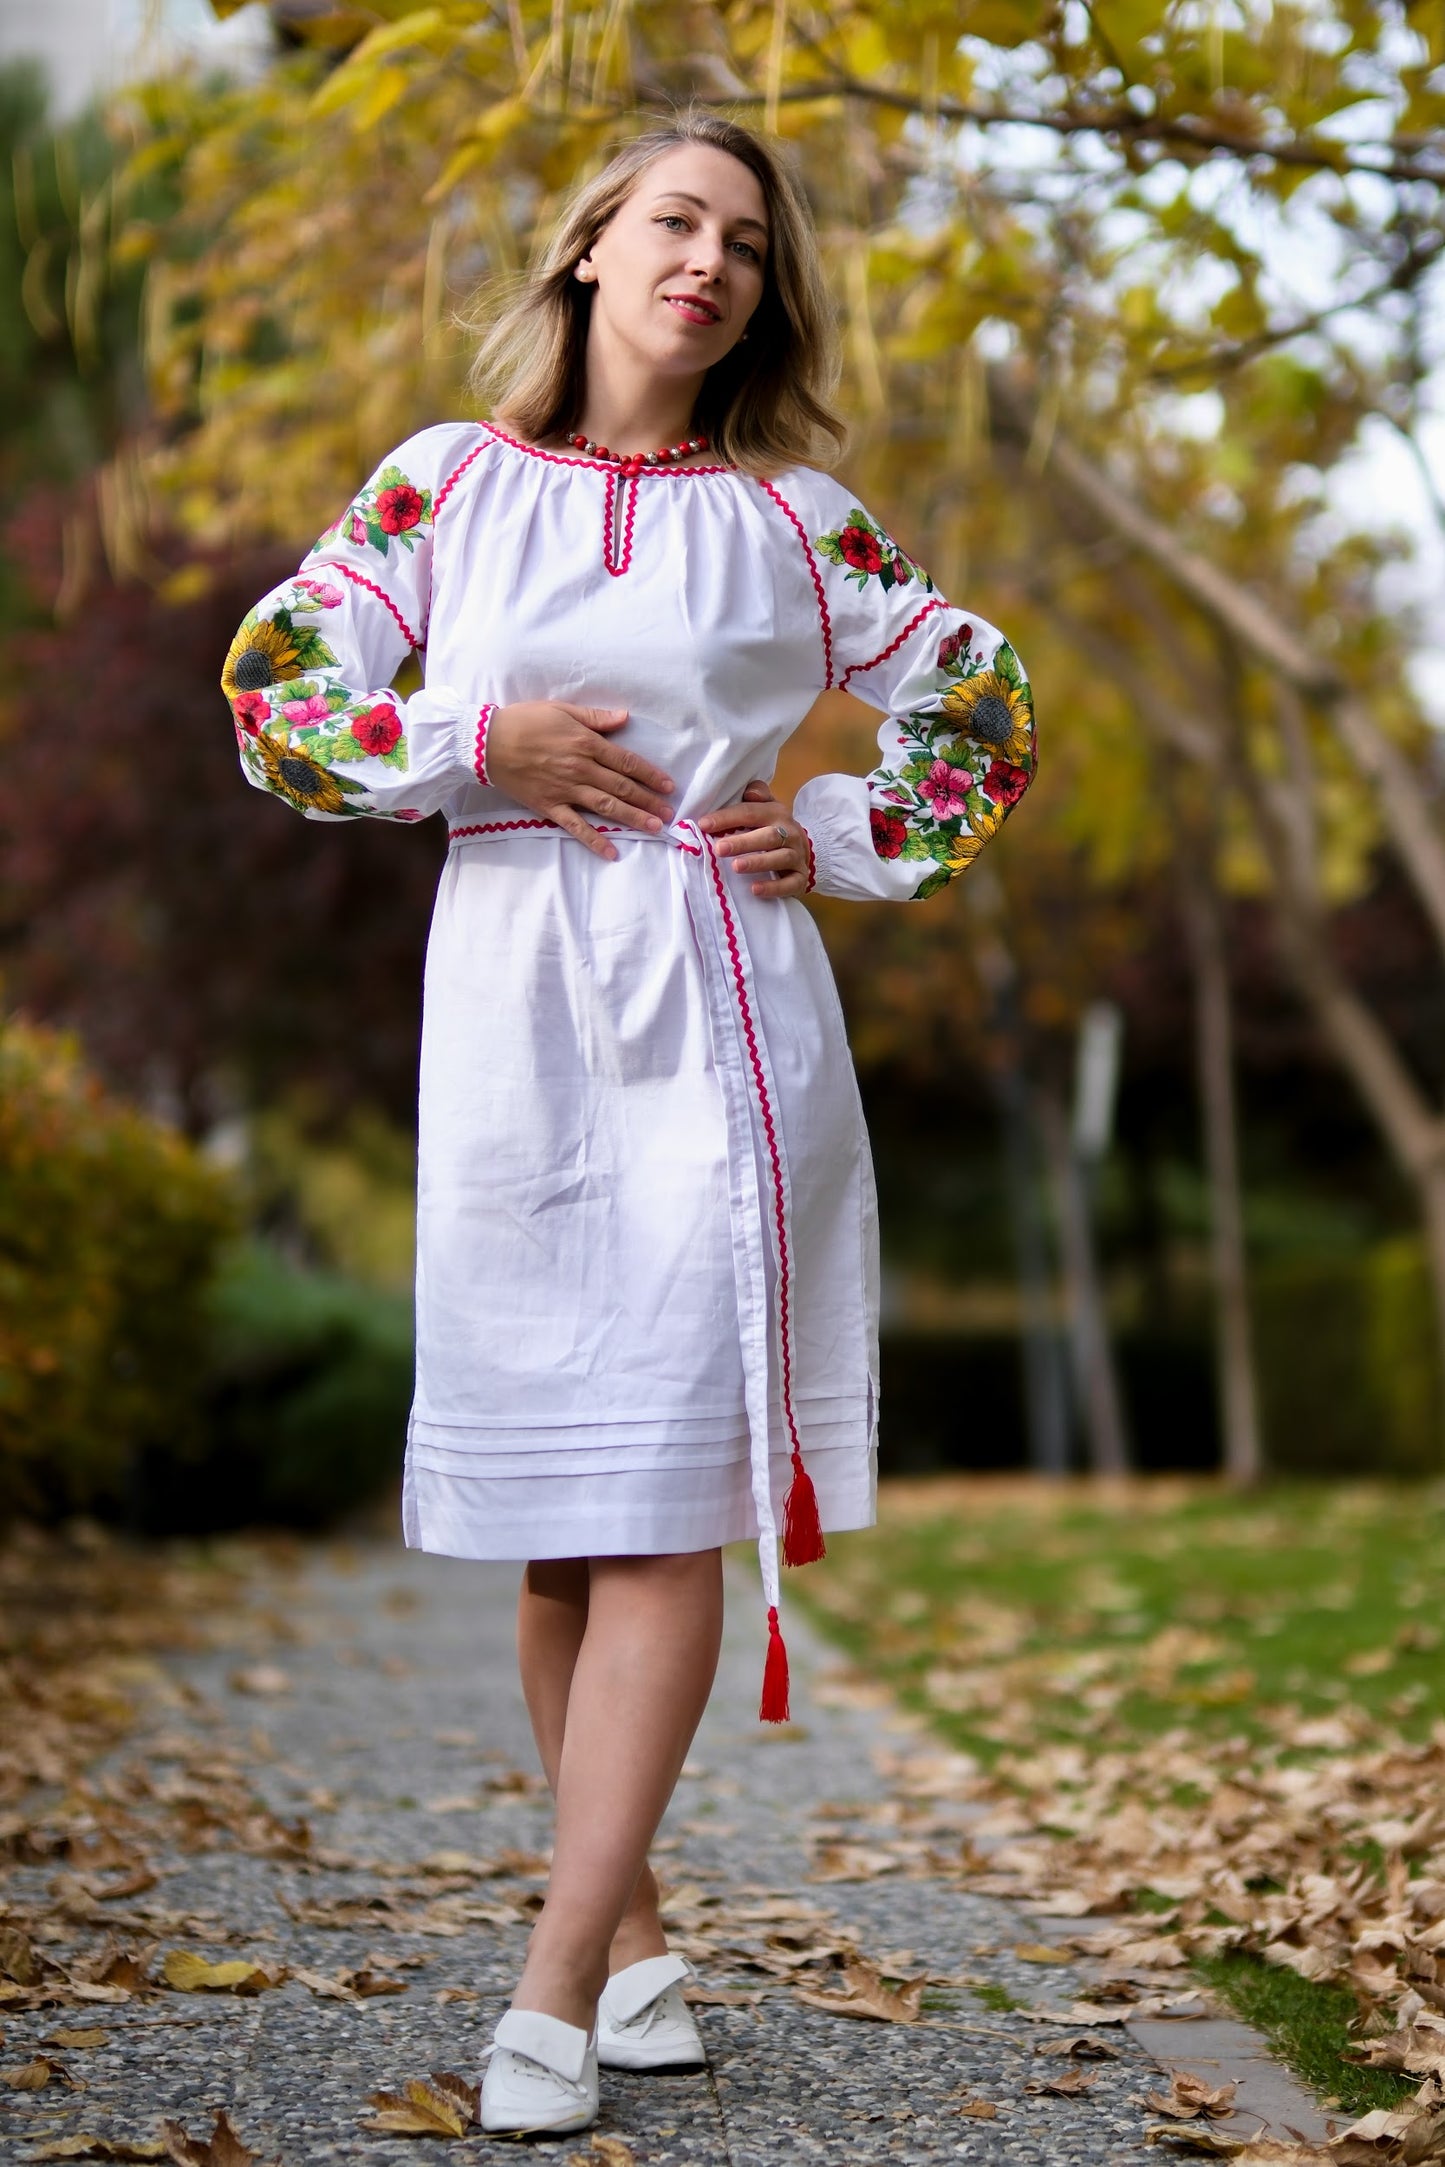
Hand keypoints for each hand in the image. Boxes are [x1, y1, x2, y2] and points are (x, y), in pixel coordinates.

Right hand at [485, 701, 674, 861]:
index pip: (626, 761)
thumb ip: (595, 718)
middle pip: (622, 787)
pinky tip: (611, 852)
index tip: (668, 786)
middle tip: (670, 813)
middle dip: (649, 800)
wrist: (486, 742)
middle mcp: (580, 769)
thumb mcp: (562, 710)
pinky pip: (576, 826)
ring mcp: (565, 790)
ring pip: (606, 807)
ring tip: (655, 828)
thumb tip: (624, 718)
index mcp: (585, 743)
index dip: (649, 774)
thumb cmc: (524, 721)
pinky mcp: (549, 806)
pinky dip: (594, 840)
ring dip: (633, 818)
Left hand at [698, 780, 811, 899]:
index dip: (728, 818)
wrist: (802, 850)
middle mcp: (790, 833)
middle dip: (743, 842)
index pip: (751, 812)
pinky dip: (773, 887)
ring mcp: (796, 856)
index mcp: (776, 813)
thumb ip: (757, 795)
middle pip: (768, 836)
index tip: (704, 825)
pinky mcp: (800, 878)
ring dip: (758, 862)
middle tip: (719, 849)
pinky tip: (755, 890)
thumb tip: (749, 791)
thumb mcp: (766, 807)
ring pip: (780, 858)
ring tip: (736, 867)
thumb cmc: (773, 828)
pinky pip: (790, 883)